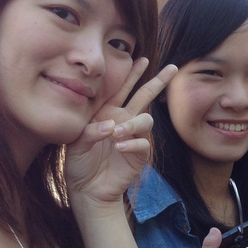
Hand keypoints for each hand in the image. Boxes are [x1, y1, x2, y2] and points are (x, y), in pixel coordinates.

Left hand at [65, 58, 176, 208]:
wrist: (87, 190)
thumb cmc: (78, 163)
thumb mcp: (76, 142)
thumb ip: (91, 130)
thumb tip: (111, 125)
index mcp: (107, 113)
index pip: (121, 88)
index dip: (132, 74)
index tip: (140, 58)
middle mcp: (123, 121)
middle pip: (145, 97)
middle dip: (158, 81)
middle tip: (172, 68)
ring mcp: (133, 138)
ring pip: (145, 120)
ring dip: (132, 123)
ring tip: (117, 133)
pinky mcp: (139, 155)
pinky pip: (143, 143)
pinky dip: (131, 143)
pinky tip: (118, 147)